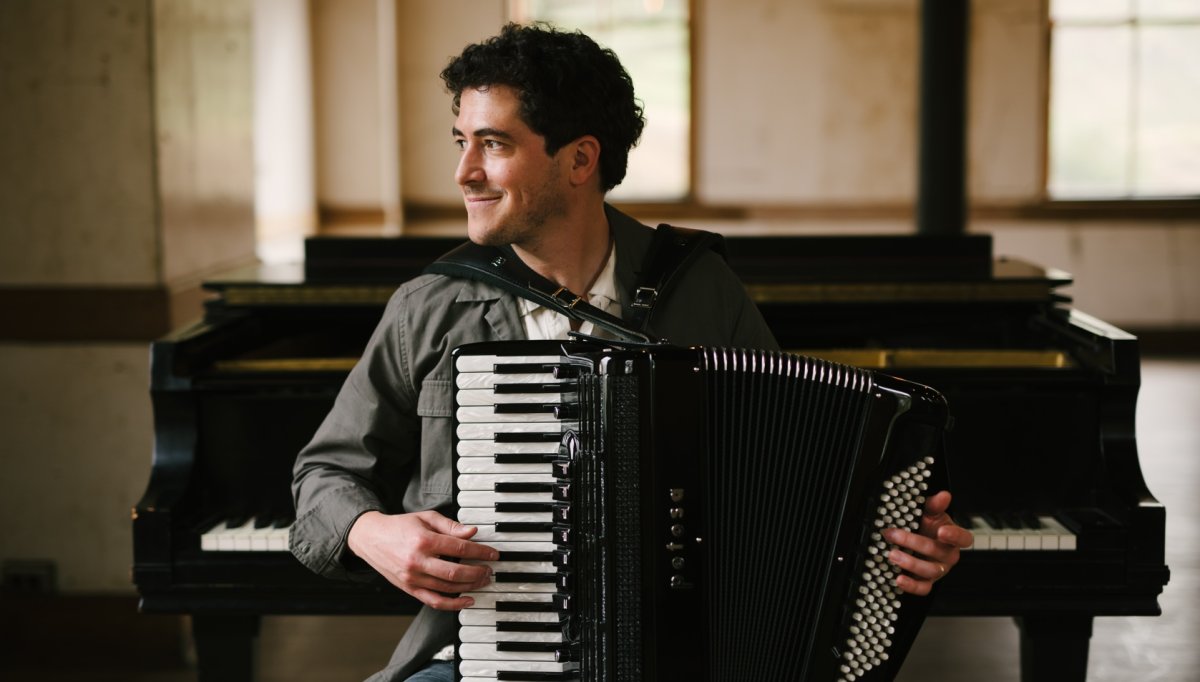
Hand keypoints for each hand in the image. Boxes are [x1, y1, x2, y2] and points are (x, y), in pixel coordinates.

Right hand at [347, 509, 498, 609]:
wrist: (371, 538)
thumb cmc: (400, 526)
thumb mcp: (426, 518)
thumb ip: (450, 526)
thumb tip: (473, 532)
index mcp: (424, 540)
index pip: (460, 547)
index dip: (481, 551)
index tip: (493, 554)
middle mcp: (417, 561)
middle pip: (455, 571)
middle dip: (478, 572)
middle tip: (489, 570)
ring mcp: (412, 578)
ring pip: (447, 588)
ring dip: (470, 586)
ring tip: (483, 581)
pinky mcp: (409, 589)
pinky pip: (434, 601)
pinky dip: (453, 604)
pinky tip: (468, 600)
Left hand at [882, 490, 973, 595]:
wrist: (918, 541)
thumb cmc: (928, 527)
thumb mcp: (930, 513)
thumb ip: (935, 505)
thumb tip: (943, 495)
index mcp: (953, 538)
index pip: (964, 538)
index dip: (955, 536)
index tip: (942, 531)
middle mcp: (948, 556)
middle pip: (937, 552)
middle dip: (914, 542)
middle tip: (894, 535)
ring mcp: (938, 570)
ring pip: (930, 570)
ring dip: (910, 563)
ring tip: (892, 554)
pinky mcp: (927, 582)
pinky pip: (923, 588)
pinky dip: (911, 586)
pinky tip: (898, 579)